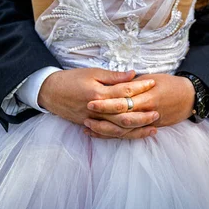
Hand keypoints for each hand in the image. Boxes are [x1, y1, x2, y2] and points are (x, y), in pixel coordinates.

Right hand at [37, 68, 157, 128]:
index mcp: (99, 93)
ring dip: (136, 130)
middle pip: (125, 115)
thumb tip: (133, 74)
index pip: (125, 91)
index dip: (140, 87)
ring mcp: (93, 120)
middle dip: (143, 115)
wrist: (50, 92)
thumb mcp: (92, 72)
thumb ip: (113, 76)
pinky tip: (133, 135)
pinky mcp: (90, 126)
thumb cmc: (71, 79)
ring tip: (152, 128)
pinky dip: (122, 136)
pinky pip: (109, 134)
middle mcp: (97, 109)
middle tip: (158, 112)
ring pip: (118, 129)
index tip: (153, 83)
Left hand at [83, 73, 195, 138]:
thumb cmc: (170, 84)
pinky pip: (129, 135)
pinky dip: (114, 135)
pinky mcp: (149, 128)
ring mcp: (148, 122)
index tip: (91, 99)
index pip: (123, 100)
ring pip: (123, 130)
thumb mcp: (153, 78)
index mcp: (147, 96)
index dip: (106, 101)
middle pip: (121, 117)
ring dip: (105, 129)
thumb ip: (134, 82)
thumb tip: (118, 82)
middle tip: (86, 113)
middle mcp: (146, 111)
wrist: (189, 97)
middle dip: (103, 116)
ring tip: (88, 126)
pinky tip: (100, 134)